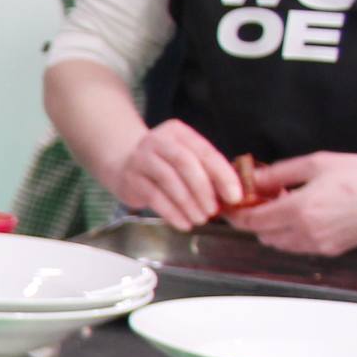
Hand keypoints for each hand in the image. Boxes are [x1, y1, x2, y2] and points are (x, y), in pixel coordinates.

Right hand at [106, 118, 243, 228]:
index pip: (206, 152)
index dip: (223, 175)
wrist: (121, 161)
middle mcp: (159, 142)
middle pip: (185, 164)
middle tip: (213, 210)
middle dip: (203, 190)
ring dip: (188, 204)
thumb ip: (205, 169)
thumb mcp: (184, 155)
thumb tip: (230, 196)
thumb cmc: (163, 161)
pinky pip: (154, 197)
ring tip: (200, 219)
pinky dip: (171, 213)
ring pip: (169, 181)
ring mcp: (142, 159)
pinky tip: (183, 223)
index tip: (234, 196)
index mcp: (179, 132)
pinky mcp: (131, 179)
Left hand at [226, 151, 356, 256]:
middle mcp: (307, 232)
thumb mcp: (316, 164)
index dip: (236, 214)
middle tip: (259, 200)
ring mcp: (320, 245)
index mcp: (301, 209)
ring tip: (284, 206)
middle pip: (262, 234)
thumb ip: (279, 173)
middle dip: (255, 219)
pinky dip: (291, 235)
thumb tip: (252, 179)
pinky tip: (302, 216)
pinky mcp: (332, 251)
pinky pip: (298, 247)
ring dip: (272, 228)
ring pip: (278, 244)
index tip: (228, 206)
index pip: (253, 220)